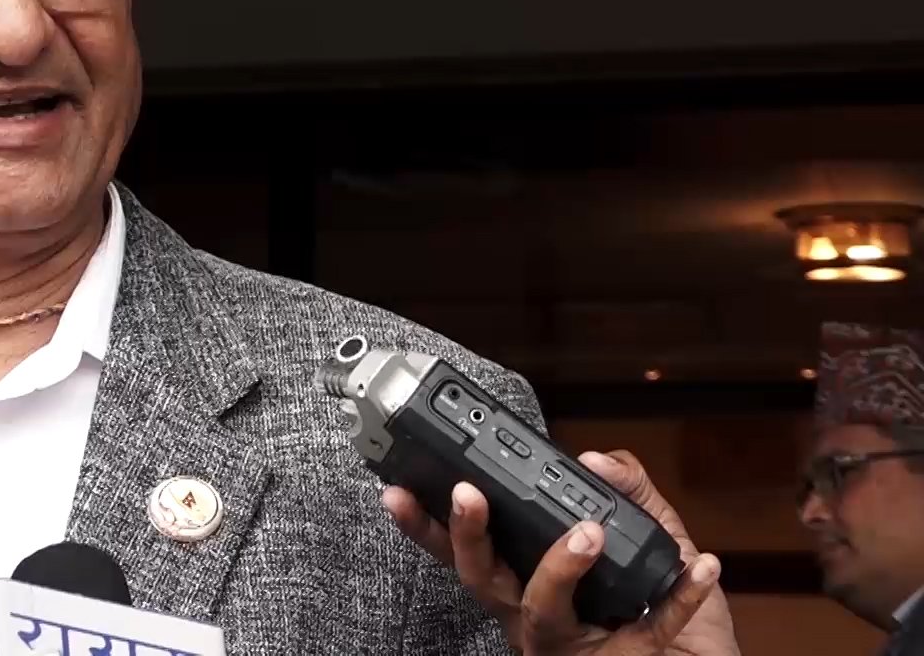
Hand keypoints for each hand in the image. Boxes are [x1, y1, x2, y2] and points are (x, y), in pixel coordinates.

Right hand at [384, 449, 739, 655]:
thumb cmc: (653, 609)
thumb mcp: (642, 542)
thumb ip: (626, 492)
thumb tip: (598, 459)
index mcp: (522, 585)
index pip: (462, 553)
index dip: (424, 525)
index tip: (396, 490)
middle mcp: (532, 618)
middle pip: (482, 579)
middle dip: (470, 535)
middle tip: (469, 492)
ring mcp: (573, 646)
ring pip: (543, 609)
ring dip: (561, 566)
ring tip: (589, 531)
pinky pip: (648, 630)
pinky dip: (677, 596)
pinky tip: (701, 565)